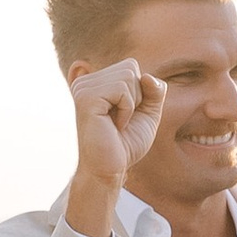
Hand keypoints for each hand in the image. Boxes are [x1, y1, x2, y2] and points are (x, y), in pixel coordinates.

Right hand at [64, 59, 164, 235]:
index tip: (125, 116)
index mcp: (95, 83)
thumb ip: (154, 91)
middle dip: (137, 96)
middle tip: (121, 120)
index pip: (130, 66)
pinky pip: (122, 88)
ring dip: (132, 104)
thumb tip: (147, 76)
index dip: (140, 92)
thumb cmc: (125, 145)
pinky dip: (127, 109)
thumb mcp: (148, 113)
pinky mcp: (86, 98)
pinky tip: (115, 125)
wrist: (109, 171)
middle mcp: (85, 82)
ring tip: (117, 123)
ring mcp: (83, 89)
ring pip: (128, 75)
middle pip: (130, 67)